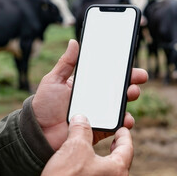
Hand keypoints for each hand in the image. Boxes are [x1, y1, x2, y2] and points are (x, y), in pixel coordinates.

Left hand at [32, 39, 147, 149]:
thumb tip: (74, 42)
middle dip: (131, 82)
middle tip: (138, 77)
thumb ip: (65, 63)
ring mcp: (100, 114)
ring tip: (131, 93)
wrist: (38, 133)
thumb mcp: (53, 80)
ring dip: (129, 98)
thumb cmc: (44, 106)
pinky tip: (126, 117)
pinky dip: (125, 122)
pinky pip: (116, 125)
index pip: (108, 75)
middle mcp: (96, 99)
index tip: (130, 63)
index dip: (121, 69)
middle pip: (119, 89)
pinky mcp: (100, 129)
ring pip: (121, 105)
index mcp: (87, 86)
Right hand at [39, 115, 131, 175]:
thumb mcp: (75, 147)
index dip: (124, 135)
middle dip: (116, 151)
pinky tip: (85, 175)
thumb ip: (81, 130)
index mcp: (119, 170)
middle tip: (113, 141)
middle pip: (121, 163)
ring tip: (97, 158)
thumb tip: (81, 119)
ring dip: (105, 166)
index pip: (128, 147)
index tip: (122, 128)